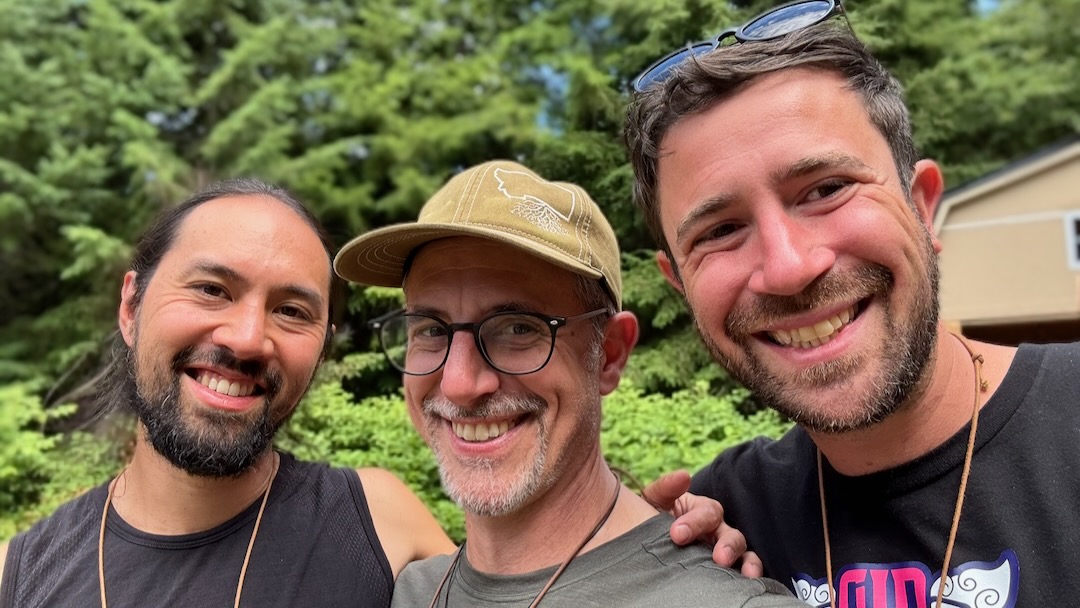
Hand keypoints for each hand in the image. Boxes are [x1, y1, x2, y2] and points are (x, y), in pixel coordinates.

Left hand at [642, 470, 763, 577]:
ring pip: (743, 552)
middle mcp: (717, 529)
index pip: (707, 512)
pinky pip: (742, 570)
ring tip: (748, 574)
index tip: (677, 534)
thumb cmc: (651, 516)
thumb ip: (666, 488)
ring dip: (747, 561)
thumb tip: (684, 475)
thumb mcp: (655, 500)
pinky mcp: (724, 569)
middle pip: (731, 533)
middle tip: (720, 558)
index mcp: (701, 510)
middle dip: (727, 545)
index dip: (694, 522)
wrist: (645, 540)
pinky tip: (748, 584)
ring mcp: (722, 549)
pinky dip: (749, 574)